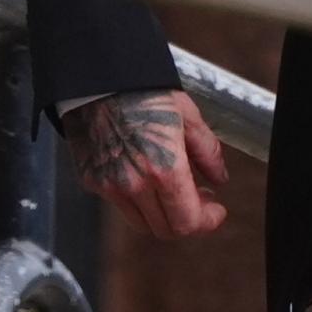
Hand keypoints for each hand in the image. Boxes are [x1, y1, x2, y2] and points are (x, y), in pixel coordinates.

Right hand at [67, 89, 229, 238]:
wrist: (99, 82)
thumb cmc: (146, 93)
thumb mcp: (190, 117)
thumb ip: (208, 153)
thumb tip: (220, 179)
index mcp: (164, 169)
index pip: (186, 222)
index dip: (207, 222)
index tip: (216, 211)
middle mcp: (134, 185)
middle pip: (165, 230)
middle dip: (188, 220)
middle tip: (202, 199)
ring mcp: (110, 187)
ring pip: (143, 223)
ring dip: (164, 214)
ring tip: (178, 188)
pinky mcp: (92, 182)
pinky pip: (121, 206)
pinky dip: (140, 202)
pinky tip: (150, 179)